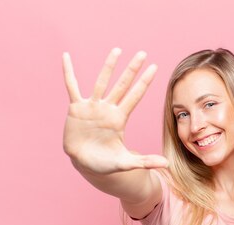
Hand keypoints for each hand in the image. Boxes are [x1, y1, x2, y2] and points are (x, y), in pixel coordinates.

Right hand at [62, 48, 167, 174]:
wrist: (84, 164)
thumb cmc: (105, 163)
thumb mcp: (125, 163)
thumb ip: (144, 161)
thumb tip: (166, 164)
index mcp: (120, 119)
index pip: (135, 96)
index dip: (144, 82)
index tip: (155, 67)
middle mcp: (108, 109)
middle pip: (122, 85)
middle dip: (132, 69)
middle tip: (143, 53)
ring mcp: (92, 107)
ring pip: (101, 82)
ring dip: (109, 66)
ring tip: (117, 50)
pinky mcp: (76, 108)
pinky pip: (71, 86)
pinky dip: (68, 72)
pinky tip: (66, 56)